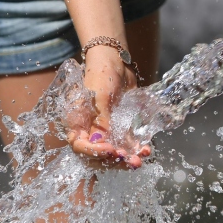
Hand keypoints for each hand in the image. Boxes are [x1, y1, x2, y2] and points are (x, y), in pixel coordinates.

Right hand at [66, 46, 150, 168]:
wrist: (115, 62)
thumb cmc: (101, 75)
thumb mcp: (100, 97)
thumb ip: (102, 120)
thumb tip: (101, 142)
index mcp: (76, 123)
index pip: (80, 146)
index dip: (94, 152)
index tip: (111, 150)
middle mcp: (88, 129)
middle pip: (97, 154)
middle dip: (113, 160)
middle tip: (130, 160)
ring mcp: (104, 129)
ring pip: (113, 151)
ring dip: (127, 157)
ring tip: (141, 159)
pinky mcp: (118, 126)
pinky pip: (125, 142)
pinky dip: (134, 148)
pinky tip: (146, 150)